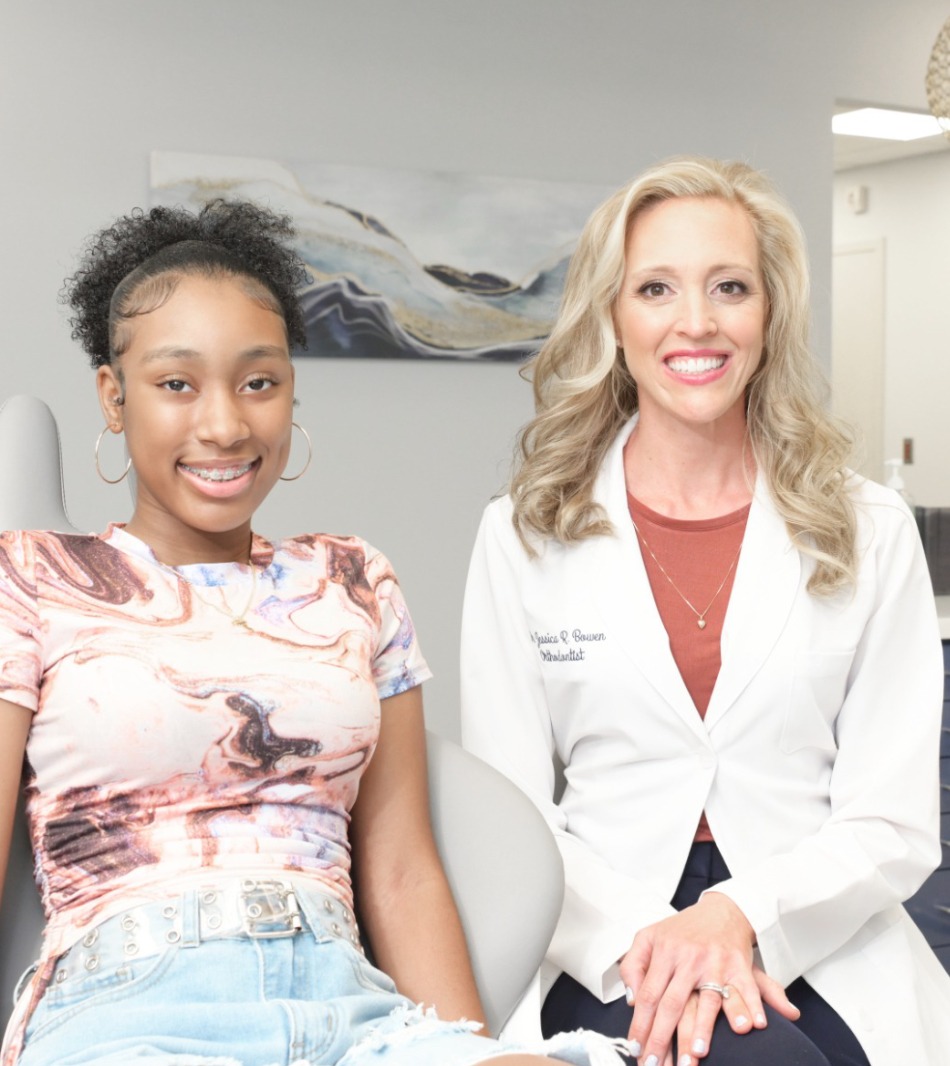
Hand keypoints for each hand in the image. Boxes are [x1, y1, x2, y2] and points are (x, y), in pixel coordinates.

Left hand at [619, 892, 798, 1064]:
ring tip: (696, 1054)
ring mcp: (714, 961)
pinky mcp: (738, 962)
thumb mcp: (648, 938)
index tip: (637, 1050)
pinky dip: (751, 1006)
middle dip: (665, 1038)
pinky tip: (752, 1027)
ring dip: (703, 1028)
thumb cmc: (680, 930)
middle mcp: (688, 958)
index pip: (649, 995)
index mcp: (664, 952)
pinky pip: (746, 987)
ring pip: (707, 999)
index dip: (641, 1024)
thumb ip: (633, 965)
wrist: (720, 910)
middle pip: (674, 1003)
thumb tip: (630, 1000)